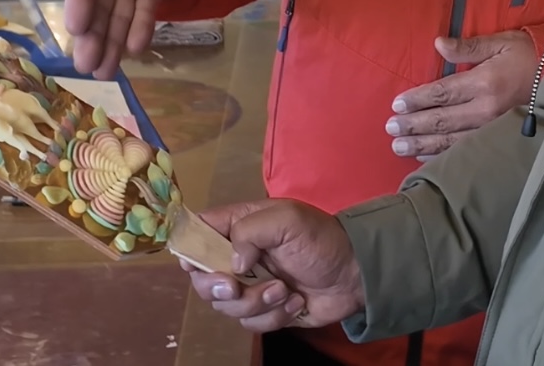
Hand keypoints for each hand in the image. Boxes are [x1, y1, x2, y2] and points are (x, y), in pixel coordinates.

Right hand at [60, 0, 170, 78]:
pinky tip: (136, 48)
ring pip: (116, 19)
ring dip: (111, 45)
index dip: (79, 0)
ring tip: (104, 73)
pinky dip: (141, 29)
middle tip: (86, 66)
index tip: (76, 25)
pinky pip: (144, 13)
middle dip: (92, 37)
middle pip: (95, 9)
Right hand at [183, 200, 363, 334]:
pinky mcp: (265, 311)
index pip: (201, 229)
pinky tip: (295, 302)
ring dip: (255, 302)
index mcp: (242, 225)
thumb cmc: (320, 239)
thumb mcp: (287, 220)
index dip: (190, 245)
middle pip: (203, 277)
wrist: (353, 274)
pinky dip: (273, 316)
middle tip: (236, 287)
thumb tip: (232, 265)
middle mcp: (240, 255)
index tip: (193, 263)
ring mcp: (252, 285)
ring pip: (226, 306)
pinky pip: (250, 324)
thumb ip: (251, 232)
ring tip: (284, 290)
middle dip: (218, 287)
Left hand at [386, 30, 536, 157]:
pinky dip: (444, 157)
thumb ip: (467, 46)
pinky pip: (467, 152)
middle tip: (390, 128)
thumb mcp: (500, 42)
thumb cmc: (529, 56)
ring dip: (422, 145)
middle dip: (413, 125)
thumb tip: (437, 44)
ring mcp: (493, 130)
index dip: (417, 100)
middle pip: (442, 121)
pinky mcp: (499, 142)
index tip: (396, 105)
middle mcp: (486, 110)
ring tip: (399, 147)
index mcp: (484, 83)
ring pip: (451, 141)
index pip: (442, 93)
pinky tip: (427, 158)